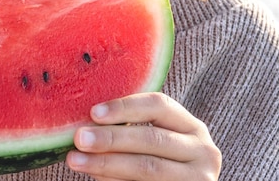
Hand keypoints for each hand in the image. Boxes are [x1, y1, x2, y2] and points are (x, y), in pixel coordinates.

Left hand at [66, 92, 220, 180]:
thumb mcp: (157, 141)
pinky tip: (95, 176)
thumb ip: (131, 129)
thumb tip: (86, 122)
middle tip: (79, 138)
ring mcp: (199, 179)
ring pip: (148, 167)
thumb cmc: (160, 161)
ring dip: (107, 163)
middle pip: (152, 138)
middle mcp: (203, 151)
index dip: (125, 107)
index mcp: (192, 127)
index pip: (159, 105)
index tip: (93, 112)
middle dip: (111, 138)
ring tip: (76, 160)